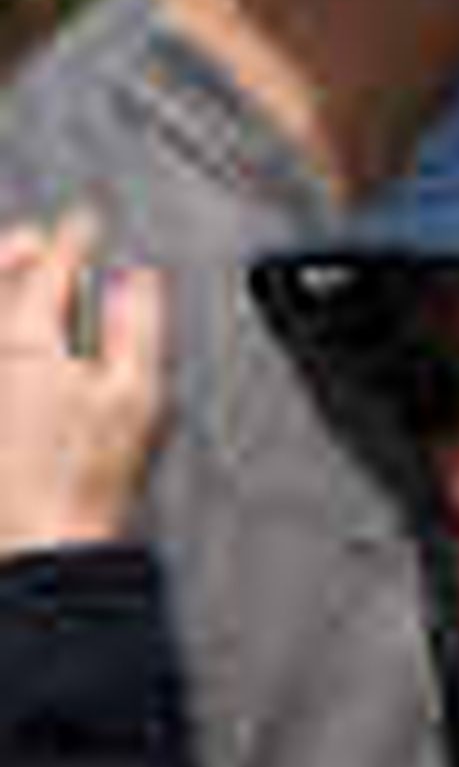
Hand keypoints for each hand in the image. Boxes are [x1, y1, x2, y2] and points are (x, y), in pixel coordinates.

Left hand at [0, 213, 164, 555]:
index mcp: (26, 339)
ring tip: (11, 272)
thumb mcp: (136, 395)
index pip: (51, 268)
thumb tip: (136, 280)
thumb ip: (137, 326)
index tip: (85, 224)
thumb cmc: (85, 478)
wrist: (38, 542)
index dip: (74, 239)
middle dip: (17, 250)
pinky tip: (10, 339)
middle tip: (38, 238)